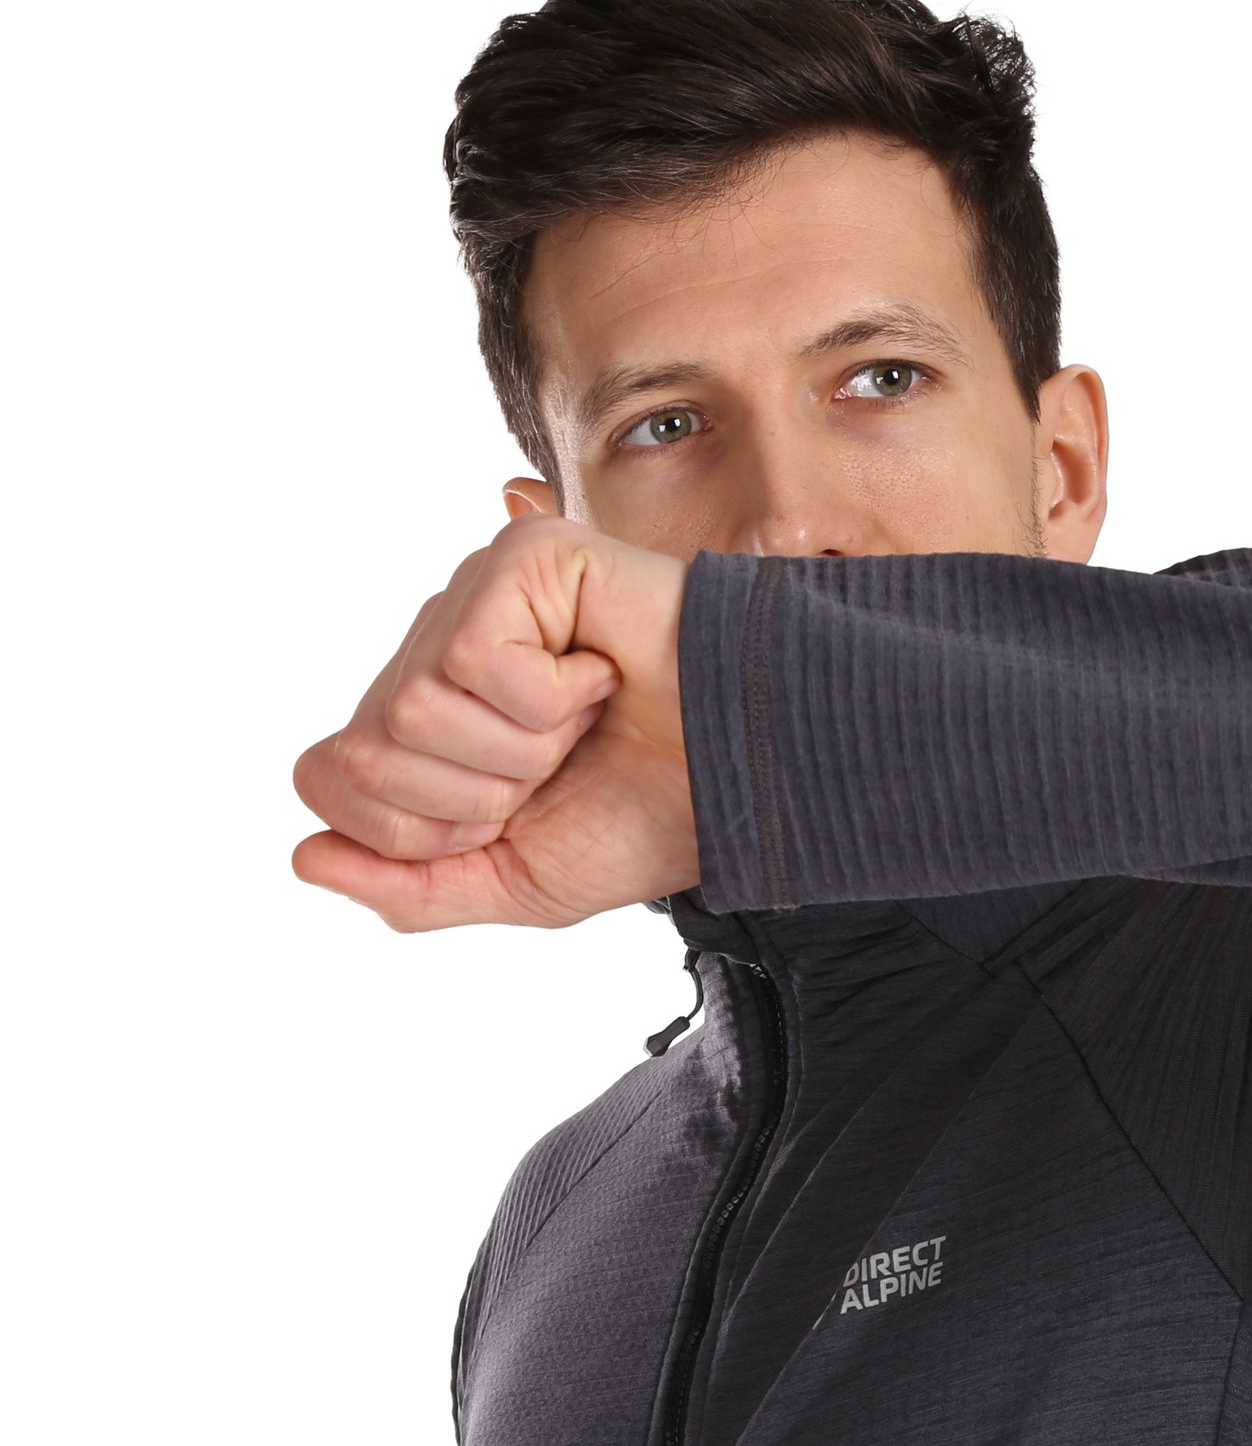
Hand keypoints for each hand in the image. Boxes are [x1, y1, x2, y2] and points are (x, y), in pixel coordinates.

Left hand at [290, 514, 695, 927]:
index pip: (327, 778)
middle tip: (557, 767)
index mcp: (427, 718)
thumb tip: (303, 859)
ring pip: (413, 707)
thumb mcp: (517, 883)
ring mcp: (476, 594)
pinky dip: (551, 699)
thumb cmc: (652, 818)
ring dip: (519, 750)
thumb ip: (409, 888)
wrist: (755, 786)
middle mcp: (436, 647)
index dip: (420, 829)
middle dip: (471, 796)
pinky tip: (601, 676)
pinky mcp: (523, 557)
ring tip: (585, 721)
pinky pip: (475, 660)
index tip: (516, 813)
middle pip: (364, 751)